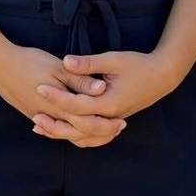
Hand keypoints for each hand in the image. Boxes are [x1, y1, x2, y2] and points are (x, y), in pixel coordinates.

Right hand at [0, 43, 125, 146]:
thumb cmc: (28, 61)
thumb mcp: (57, 67)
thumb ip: (79, 80)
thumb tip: (101, 89)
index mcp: (59, 105)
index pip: (88, 123)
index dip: (106, 125)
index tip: (122, 122)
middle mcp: (50, 116)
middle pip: (80, 133)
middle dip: (101, 133)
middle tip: (118, 128)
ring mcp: (39, 117)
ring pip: (67, 135)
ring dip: (85, 134)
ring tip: (102, 130)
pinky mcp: (32, 114)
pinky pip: (54, 130)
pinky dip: (68, 132)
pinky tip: (74, 128)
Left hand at [36, 49, 186, 122]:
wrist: (162, 76)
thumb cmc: (138, 64)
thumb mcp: (113, 59)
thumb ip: (89, 63)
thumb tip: (66, 61)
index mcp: (109, 103)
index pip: (77, 105)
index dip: (57, 97)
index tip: (39, 87)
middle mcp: (110, 117)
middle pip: (77, 128)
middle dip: (54, 123)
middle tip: (33, 115)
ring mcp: (111, 122)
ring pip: (83, 136)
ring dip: (61, 133)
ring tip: (40, 127)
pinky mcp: (112, 121)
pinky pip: (91, 135)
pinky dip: (75, 135)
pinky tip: (61, 129)